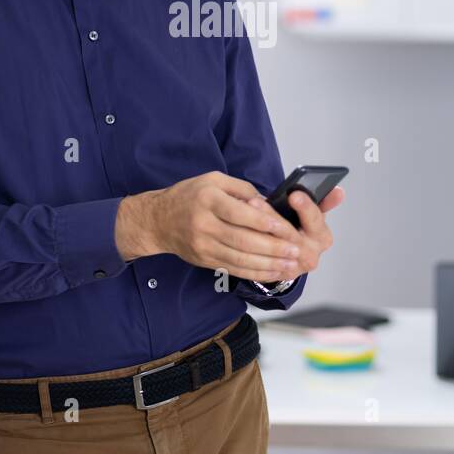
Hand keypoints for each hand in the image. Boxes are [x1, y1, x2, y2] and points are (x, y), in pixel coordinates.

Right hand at [115, 171, 311, 282]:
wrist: (157, 220)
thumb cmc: (189, 195)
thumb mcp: (213, 179)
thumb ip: (242, 189)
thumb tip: (267, 204)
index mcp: (208, 199)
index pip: (240, 214)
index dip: (264, 223)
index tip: (286, 229)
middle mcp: (204, 224)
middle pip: (242, 240)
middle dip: (273, 248)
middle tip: (296, 251)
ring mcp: (203, 245)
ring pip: (240, 259)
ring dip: (268, 265)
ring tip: (291, 266)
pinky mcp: (205, 260)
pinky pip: (233, 269)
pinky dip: (255, 273)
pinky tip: (273, 273)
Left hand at [249, 184, 340, 281]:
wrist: (293, 257)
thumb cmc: (302, 229)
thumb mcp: (314, 214)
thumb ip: (324, 202)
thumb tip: (339, 191)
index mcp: (322, 237)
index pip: (314, 219)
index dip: (305, 207)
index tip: (294, 195)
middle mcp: (311, 254)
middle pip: (290, 234)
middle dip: (272, 216)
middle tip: (256, 202)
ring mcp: (294, 267)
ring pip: (273, 247)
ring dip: (257, 229)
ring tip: (245, 212)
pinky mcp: (277, 274)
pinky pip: (262, 260)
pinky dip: (250, 245)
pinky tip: (240, 231)